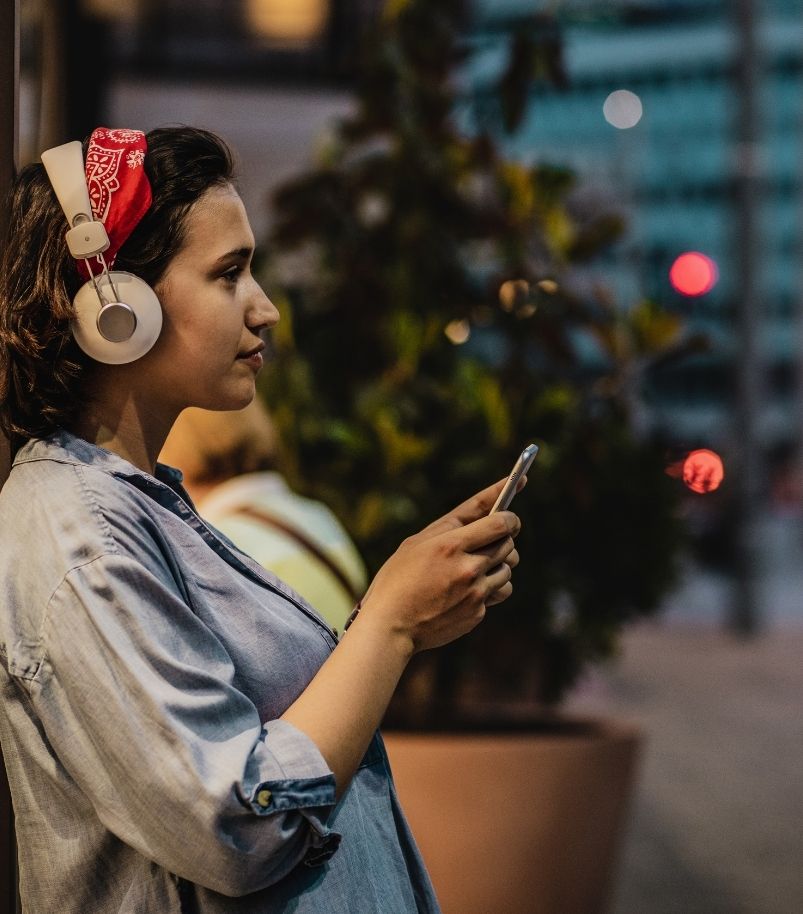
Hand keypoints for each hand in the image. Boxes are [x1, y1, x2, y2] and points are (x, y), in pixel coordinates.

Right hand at [357, 477, 523, 654]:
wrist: (389, 627)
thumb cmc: (398, 580)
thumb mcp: (416, 545)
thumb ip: (450, 529)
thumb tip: (485, 517)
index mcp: (450, 545)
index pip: (498, 522)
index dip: (511, 509)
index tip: (520, 486)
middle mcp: (467, 567)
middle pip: (507, 542)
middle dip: (503, 536)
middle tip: (490, 538)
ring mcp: (475, 592)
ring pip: (508, 568)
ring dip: (498, 563)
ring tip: (475, 566)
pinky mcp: (478, 613)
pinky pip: (498, 592)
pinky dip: (488, 588)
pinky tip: (467, 589)